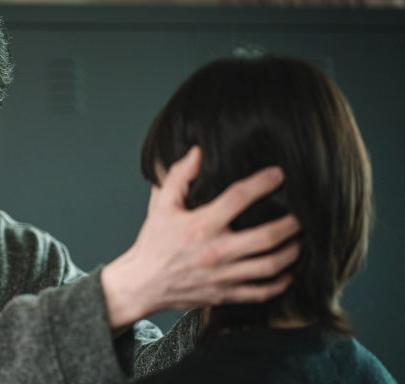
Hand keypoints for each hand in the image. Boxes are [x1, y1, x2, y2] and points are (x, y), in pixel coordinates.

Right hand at [101, 146, 300, 328]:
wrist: (142, 284)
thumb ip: (179, 176)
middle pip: (266, 237)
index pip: (238, 198)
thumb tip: (198, 152)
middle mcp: (215, 251)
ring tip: (300, 240)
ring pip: (270, 265)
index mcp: (201, 225)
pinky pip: (261, 292)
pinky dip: (280, 283)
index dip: (262, 183)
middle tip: (303, 214)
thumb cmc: (153, 243)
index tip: (279, 174)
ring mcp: (222, 275)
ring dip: (291, 252)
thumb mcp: (162, 205)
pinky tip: (287, 272)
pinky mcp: (225, 294)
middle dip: (291, 224)